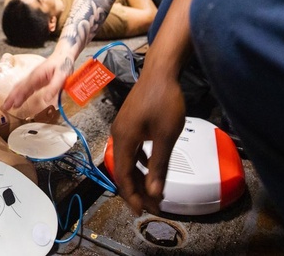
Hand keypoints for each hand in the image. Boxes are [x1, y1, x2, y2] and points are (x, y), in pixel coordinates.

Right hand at [2, 51, 74, 112]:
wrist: (63, 55)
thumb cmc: (63, 64)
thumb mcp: (62, 76)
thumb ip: (54, 87)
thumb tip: (46, 99)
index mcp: (38, 75)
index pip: (26, 86)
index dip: (20, 95)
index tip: (14, 104)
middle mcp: (32, 76)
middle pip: (19, 87)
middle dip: (11, 97)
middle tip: (5, 107)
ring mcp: (33, 78)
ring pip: (20, 88)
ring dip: (13, 96)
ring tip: (7, 106)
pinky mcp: (35, 80)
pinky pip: (25, 88)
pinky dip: (19, 95)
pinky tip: (17, 101)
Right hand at [110, 70, 185, 213]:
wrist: (161, 72)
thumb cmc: (164, 101)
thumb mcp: (165, 137)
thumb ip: (158, 167)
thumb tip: (153, 193)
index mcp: (123, 140)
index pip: (123, 175)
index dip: (131, 196)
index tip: (142, 212)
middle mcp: (118, 134)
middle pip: (123, 169)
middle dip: (137, 189)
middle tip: (153, 205)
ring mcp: (123, 127)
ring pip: (128, 159)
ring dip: (139, 176)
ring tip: (152, 190)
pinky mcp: (130, 122)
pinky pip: (131, 148)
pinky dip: (140, 161)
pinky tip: (149, 165)